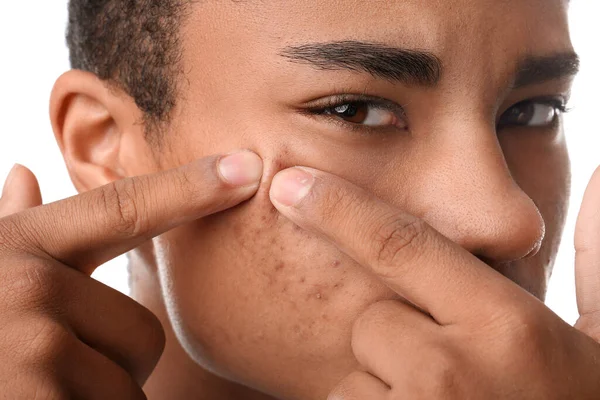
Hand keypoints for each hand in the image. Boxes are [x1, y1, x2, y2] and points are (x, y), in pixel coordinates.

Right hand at [0, 151, 261, 398]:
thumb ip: (9, 229)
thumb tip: (23, 171)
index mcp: (20, 248)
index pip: (125, 208)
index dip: (190, 188)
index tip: (246, 169)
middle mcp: (28, 286)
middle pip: (144, 333)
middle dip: (109, 364)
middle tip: (46, 370)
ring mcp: (31, 348)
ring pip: (128, 386)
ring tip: (33, 390)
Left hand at [270, 167, 599, 398]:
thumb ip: (593, 263)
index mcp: (507, 328)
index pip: (401, 245)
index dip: (337, 208)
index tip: (290, 185)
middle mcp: (451, 373)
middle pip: (372, 322)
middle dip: (396, 337)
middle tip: (454, 375)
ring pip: (354, 378)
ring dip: (384, 388)